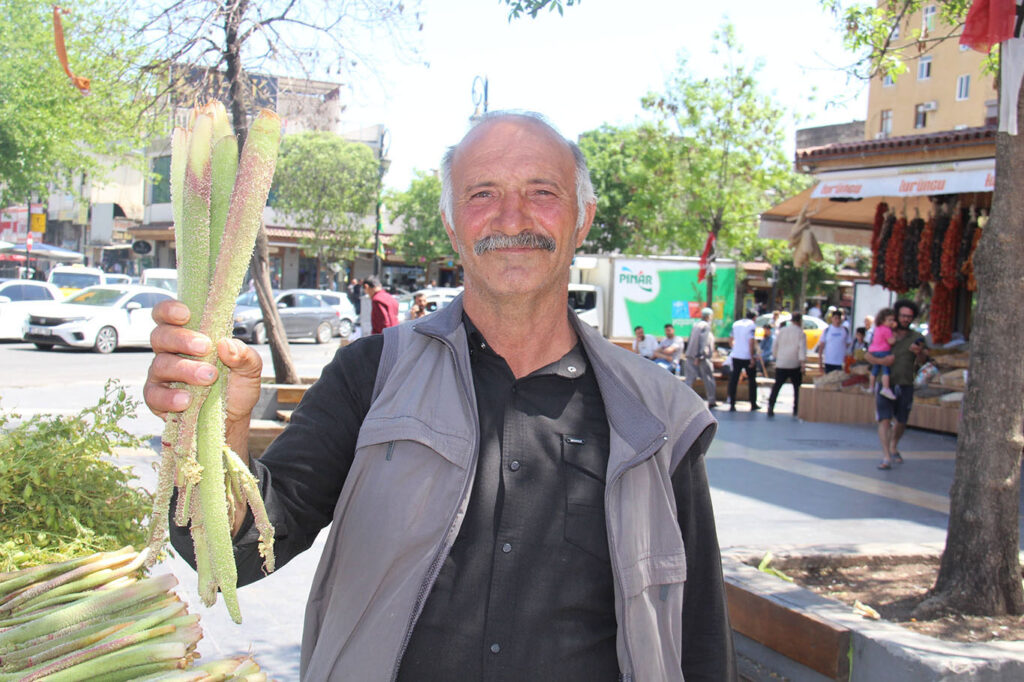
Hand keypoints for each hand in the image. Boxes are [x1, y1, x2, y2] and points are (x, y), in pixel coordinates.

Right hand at [145, 300, 262, 428]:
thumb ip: (244, 355)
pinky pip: (154, 394)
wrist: (232, 419)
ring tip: (208, 378)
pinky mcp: (157, 398)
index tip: (185, 314)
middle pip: (161, 336)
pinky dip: (169, 397)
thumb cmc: (236, 386)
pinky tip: (187, 400)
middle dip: (182, 339)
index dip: (170, 310)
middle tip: (205, 348)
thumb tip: (226, 344)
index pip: (167, 315)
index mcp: (189, 336)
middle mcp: (170, 352)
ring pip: (160, 364)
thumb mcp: (250, 369)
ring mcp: (161, 375)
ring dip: (184, 370)